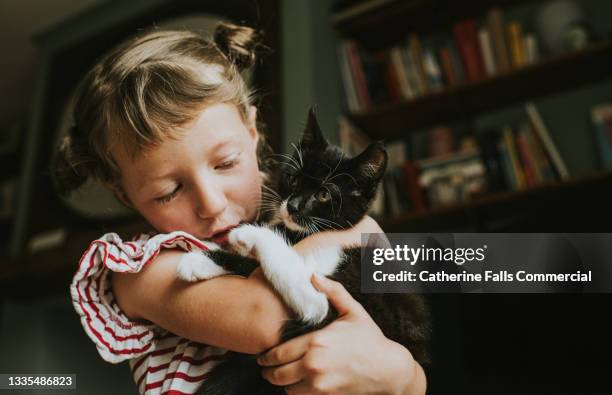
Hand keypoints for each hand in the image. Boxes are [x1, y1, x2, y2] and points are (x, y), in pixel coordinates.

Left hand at [257, 274, 419, 394]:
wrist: (387, 369)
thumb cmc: (369, 338)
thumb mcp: (353, 310)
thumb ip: (332, 291)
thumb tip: (313, 274)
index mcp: (316, 341)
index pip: (279, 352)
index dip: (266, 356)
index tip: (261, 356)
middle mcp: (314, 363)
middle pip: (277, 373)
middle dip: (269, 371)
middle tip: (265, 369)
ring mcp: (319, 383)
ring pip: (286, 388)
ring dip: (282, 383)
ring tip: (281, 376)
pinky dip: (295, 392)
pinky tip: (297, 385)